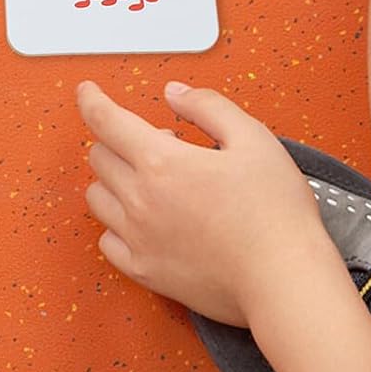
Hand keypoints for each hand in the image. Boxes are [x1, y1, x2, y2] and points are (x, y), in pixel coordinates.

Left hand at [76, 80, 337, 326]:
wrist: (282, 279)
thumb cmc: (275, 213)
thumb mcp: (253, 139)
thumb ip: (209, 107)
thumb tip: (175, 94)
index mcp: (162, 163)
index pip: (107, 121)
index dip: (93, 100)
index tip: (88, 92)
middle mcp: (140, 200)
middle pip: (100, 157)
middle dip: (119, 140)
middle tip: (159, 143)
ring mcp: (138, 239)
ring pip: (97, 198)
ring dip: (114, 180)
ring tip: (151, 181)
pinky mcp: (145, 271)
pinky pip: (107, 241)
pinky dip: (116, 224)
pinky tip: (142, 221)